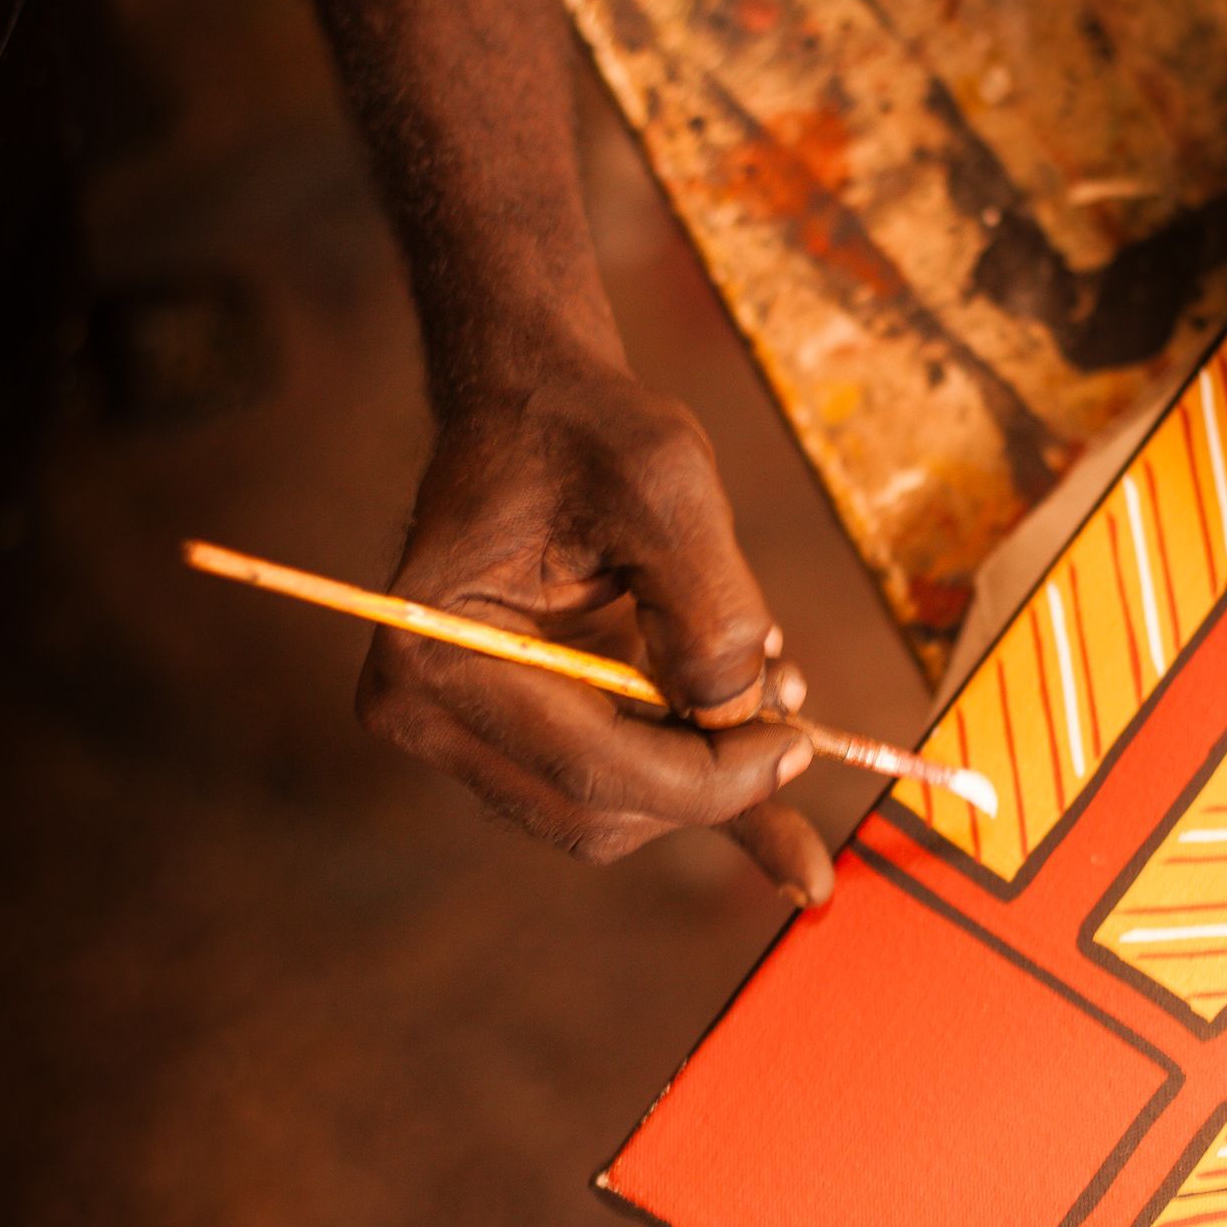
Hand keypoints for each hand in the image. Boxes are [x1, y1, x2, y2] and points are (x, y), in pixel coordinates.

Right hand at [357, 359, 834, 904]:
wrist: (534, 406)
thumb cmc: (589, 432)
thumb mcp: (669, 492)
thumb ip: (710, 613)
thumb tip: (742, 720)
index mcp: (437, 647)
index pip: (591, 767)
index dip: (710, 779)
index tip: (801, 749)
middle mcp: (424, 709)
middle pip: (593, 812)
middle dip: (707, 787)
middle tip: (801, 738)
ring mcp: (454, 729)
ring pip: (604, 814)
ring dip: (699, 778)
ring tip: (774, 704)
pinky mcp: (502, 731)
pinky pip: (602, 790)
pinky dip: (686, 787)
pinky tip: (774, 821)